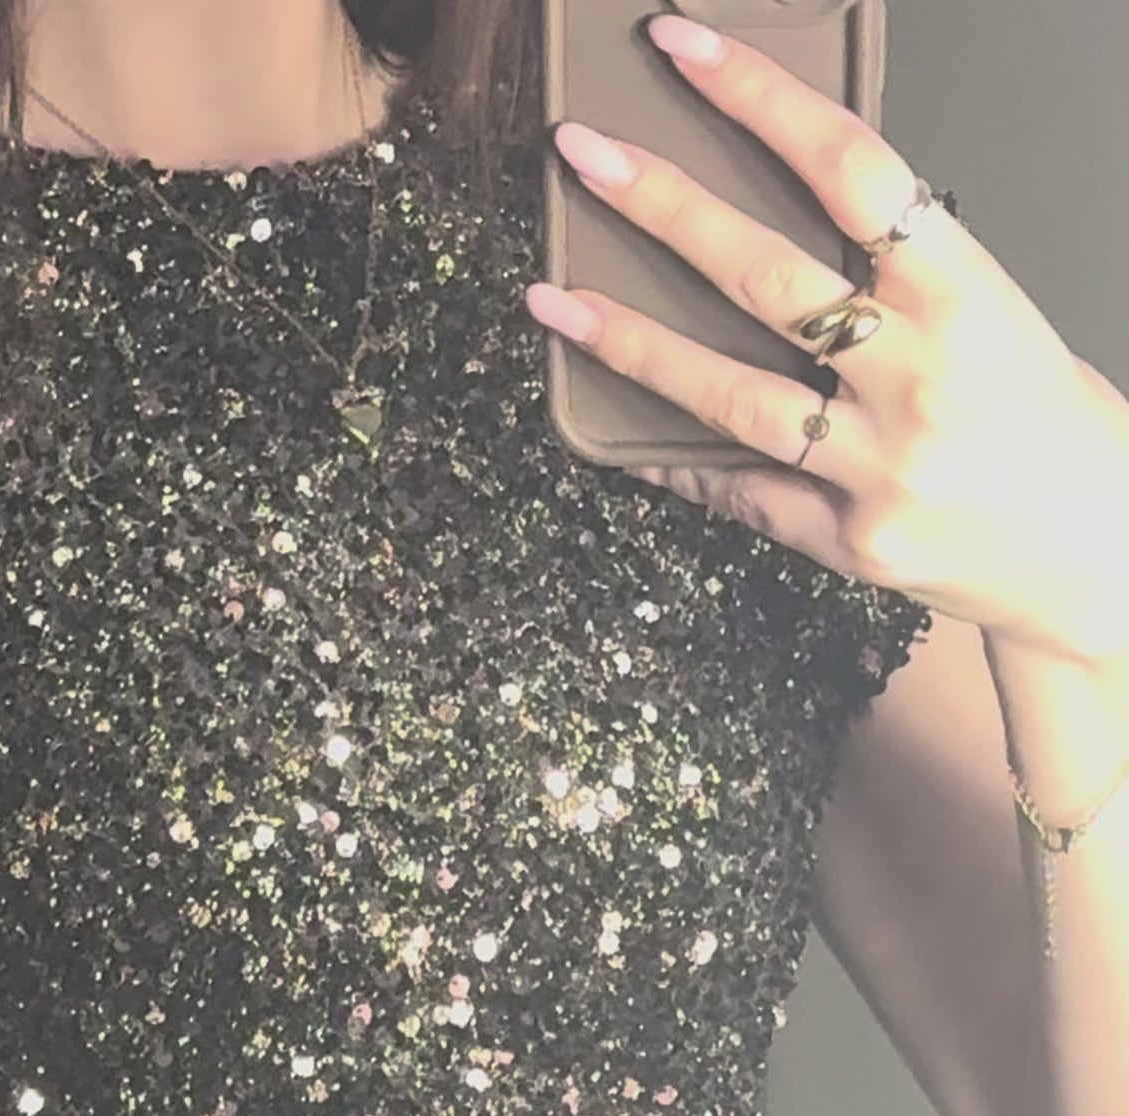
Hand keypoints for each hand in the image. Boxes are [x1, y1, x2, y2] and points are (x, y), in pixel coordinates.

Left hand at [529, 11, 1128, 666]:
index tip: (683, 49)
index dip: (761, 99)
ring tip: (554, 302)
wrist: (1099, 552)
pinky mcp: (852, 543)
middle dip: (663, 207)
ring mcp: (881, 466)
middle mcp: (919, 375)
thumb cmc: (1043, 418)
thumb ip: (902, 274)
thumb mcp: (994, 316)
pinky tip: (618, 438)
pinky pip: (746, 493)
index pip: (852, 168)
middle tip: (582, 155)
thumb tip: (786, 220)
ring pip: (731, 393)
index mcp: (967, 293)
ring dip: (631, 343)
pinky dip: (681, 463)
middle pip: (767, 275)